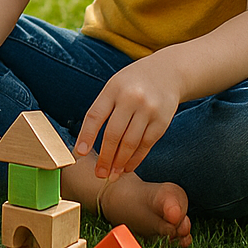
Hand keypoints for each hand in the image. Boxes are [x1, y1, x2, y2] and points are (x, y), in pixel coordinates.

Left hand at [73, 55, 180, 180]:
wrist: (168, 72)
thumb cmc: (133, 82)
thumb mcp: (115, 86)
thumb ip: (103, 108)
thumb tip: (86, 141)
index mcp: (113, 89)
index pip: (95, 115)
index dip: (86, 136)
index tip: (79, 153)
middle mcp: (131, 98)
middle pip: (114, 134)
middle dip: (105, 157)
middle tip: (99, 174)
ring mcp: (148, 110)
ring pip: (131, 142)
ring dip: (120, 162)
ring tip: (112, 175)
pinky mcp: (162, 121)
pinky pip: (146, 144)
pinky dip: (136, 159)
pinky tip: (127, 167)